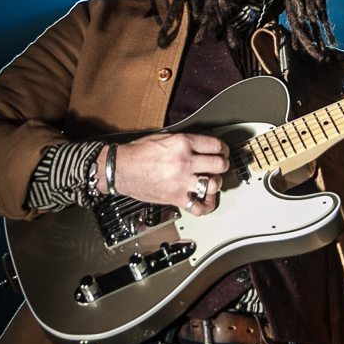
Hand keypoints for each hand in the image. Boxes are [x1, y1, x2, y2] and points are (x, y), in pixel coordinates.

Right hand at [99, 132, 229, 216]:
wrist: (120, 169)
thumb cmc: (137, 153)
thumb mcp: (163, 137)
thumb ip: (184, 141)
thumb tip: (200, 145)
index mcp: (182, 143)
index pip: (215, 145)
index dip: (223, 149)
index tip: (223, 152)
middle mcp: (185, 162)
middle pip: (219, 164)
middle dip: (222, 164)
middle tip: (220, 165)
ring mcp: (181, 181)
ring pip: (214, 184)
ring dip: (216, 183)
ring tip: (212, 181)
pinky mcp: (176, 197)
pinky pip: (199, 207)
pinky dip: (206, 205)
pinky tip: (206, 199)